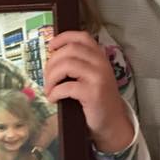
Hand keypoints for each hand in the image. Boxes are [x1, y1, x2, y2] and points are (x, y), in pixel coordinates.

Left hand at [44, 31, 132, 152]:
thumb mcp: (92, 76)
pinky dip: (55, 92)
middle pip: (69, 50)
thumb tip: (52, 57)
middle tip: (47, 77)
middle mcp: (100, 63)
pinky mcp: (93, 93)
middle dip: (52, 62)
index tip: (50, 46)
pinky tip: (53, 98)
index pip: (82, 37)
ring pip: (66, 65)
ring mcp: (98, 77)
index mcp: (99, 57)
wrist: (112, 122)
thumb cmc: (96, 99)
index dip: (63, 38)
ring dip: (51, 78)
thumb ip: (79, 64)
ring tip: (49, 89)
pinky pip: (66, 87)